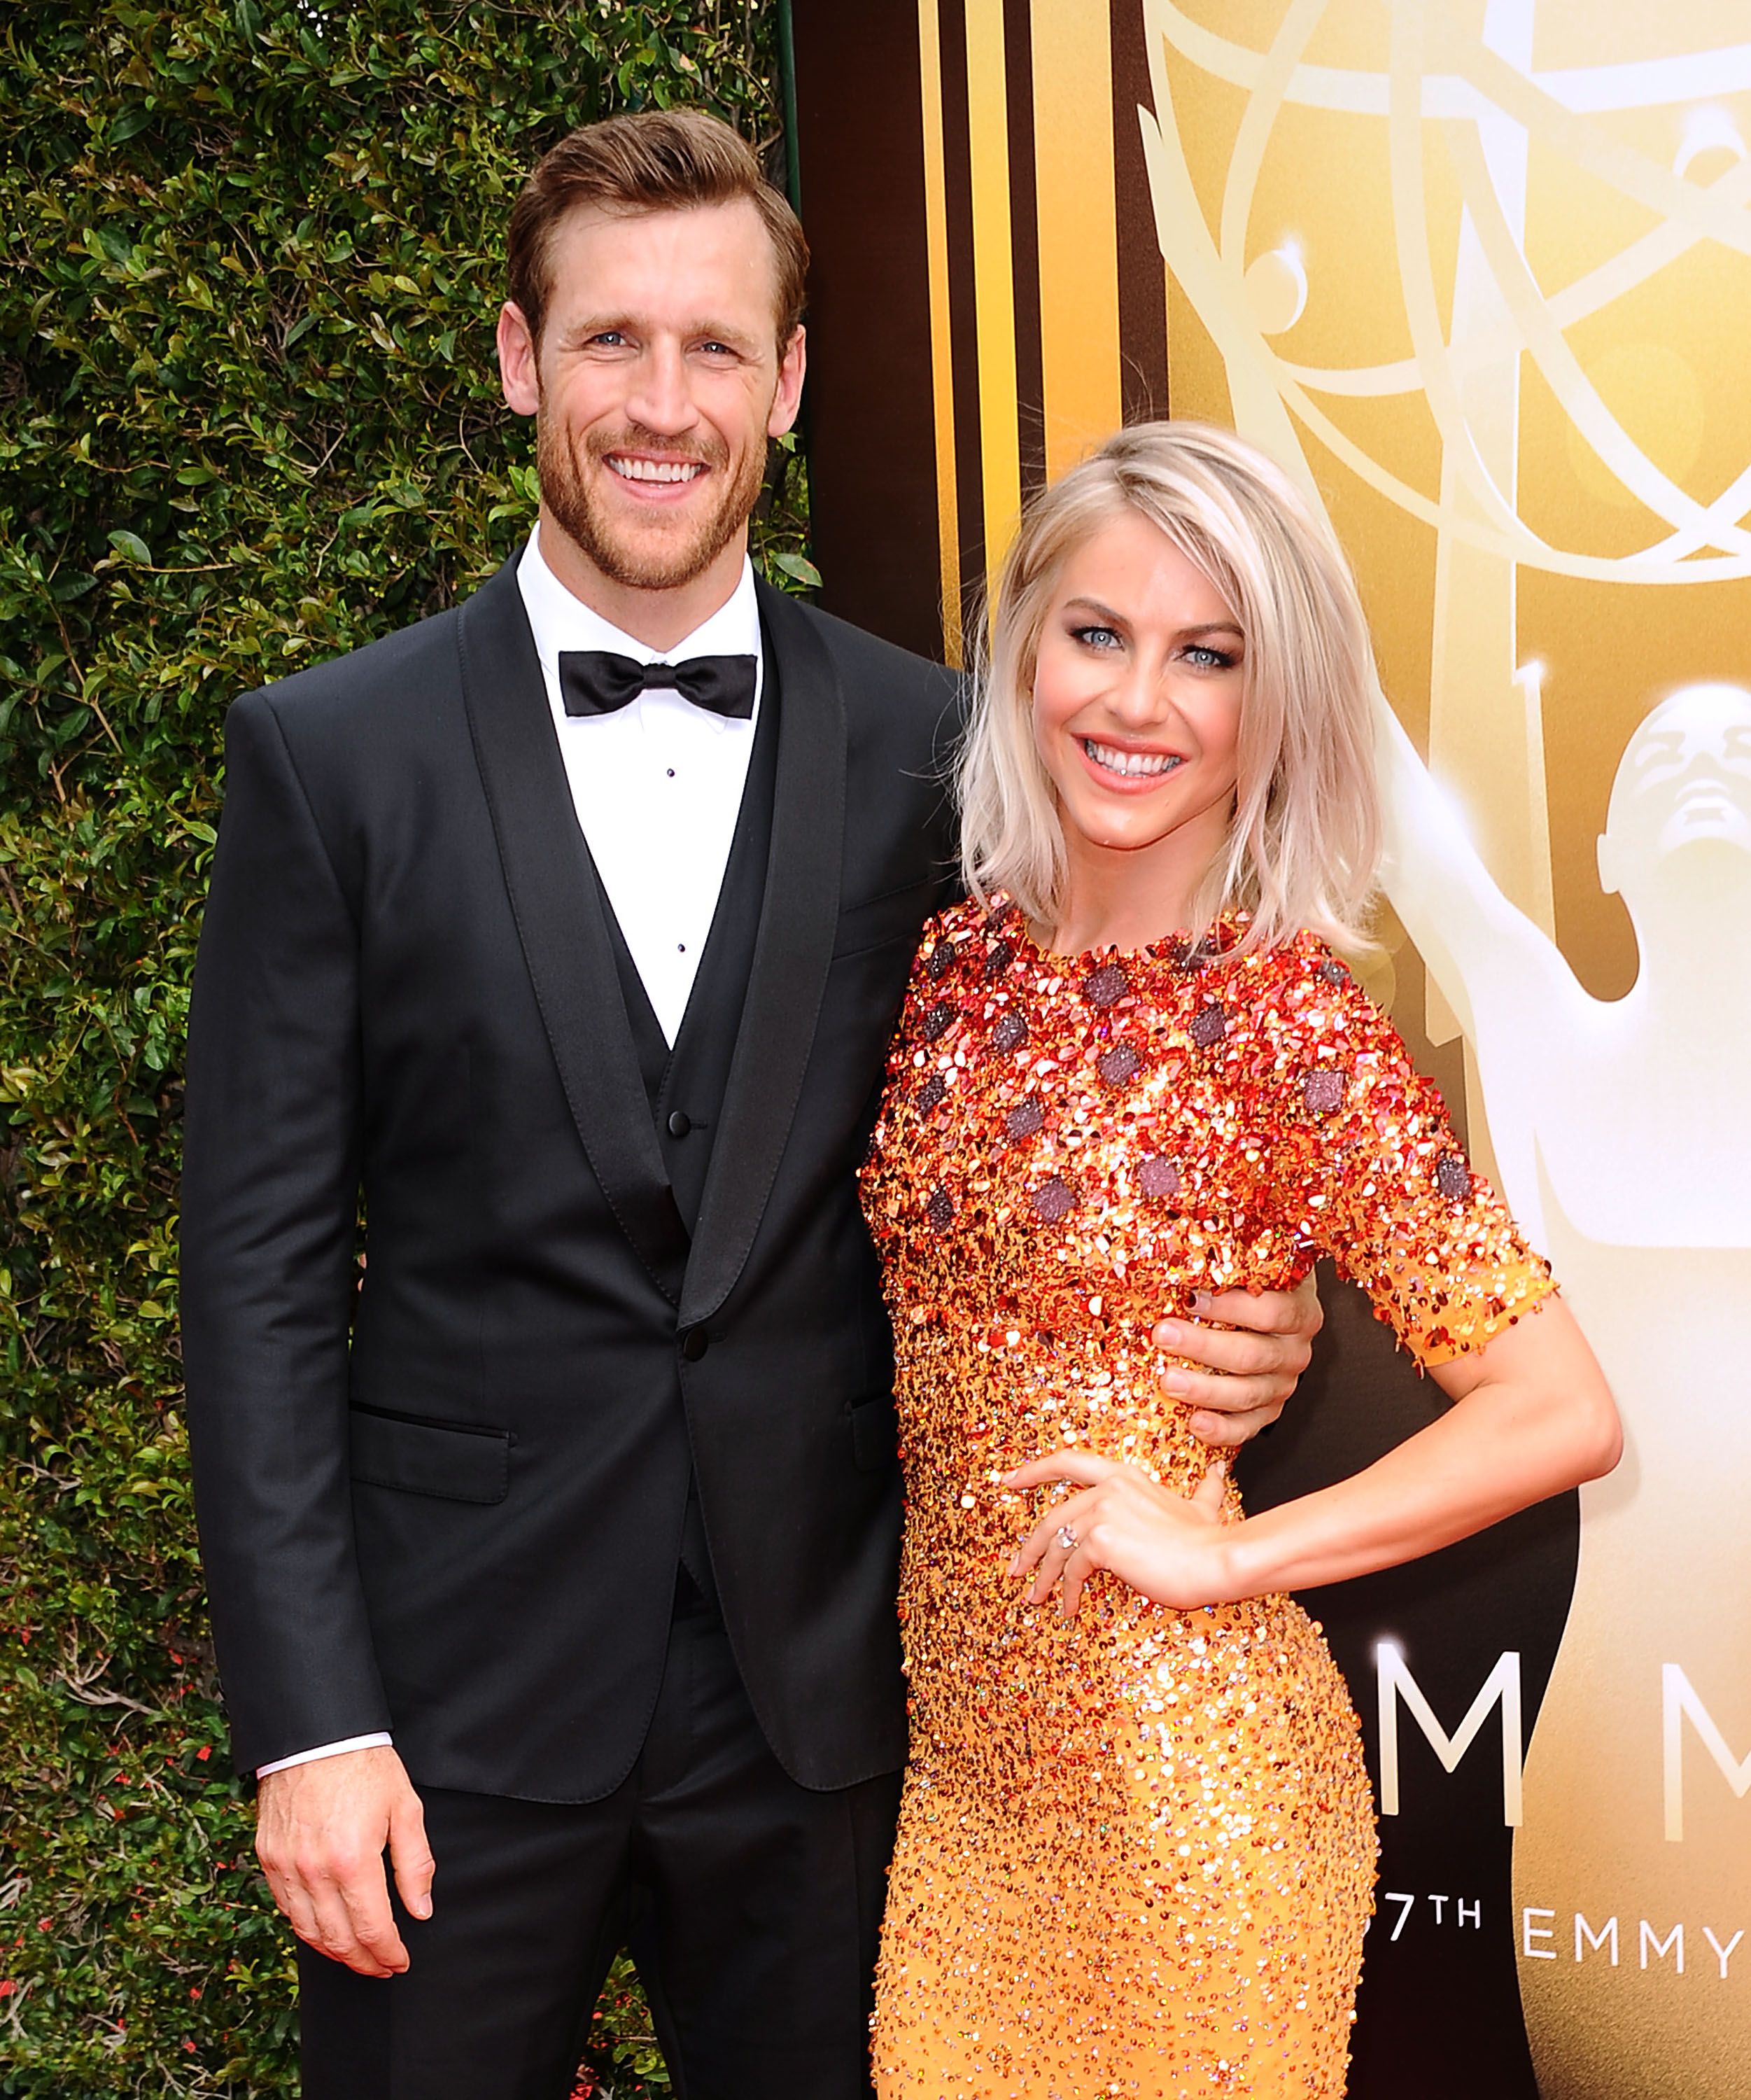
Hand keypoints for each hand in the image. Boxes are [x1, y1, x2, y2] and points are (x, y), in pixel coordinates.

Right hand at [255, 1745, 432, 1976]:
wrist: (317, 1735)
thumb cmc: (365, 1766)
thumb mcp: (405, 1808)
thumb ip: (415, 1864)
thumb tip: (420, 1910)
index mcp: (353, 1861)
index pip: (371, 1929)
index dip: (388, 1953)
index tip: (400, 1961)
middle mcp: (315, 1872)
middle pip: (338, 1940)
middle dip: (363, 1962)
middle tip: (381, 1967)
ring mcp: (286, 1867)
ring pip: (308, 1932)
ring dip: (334, 1952)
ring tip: (356, 1957)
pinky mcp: (269, 1858)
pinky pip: (286, 1908)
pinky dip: (306, 1929)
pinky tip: (324, 1931)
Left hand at [1004, 1451, 1234, 1614]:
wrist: (1218, 1560)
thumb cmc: (1210, 1538)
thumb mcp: (1203, 1503)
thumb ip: (1205, 1486)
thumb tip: (1218, 1468)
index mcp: (1123, 1474)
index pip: (1068, 1462)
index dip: (1034, 1470)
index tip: (1009, 1481)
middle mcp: (1107, 1488)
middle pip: (1052, 1517)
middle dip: (1030, 1546)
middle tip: (1017, 1568)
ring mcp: (1102, 1512)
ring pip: (1056, 1547)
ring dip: (1043, 1576)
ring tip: (1036, 1597)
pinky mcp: (1101, 1541)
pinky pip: (1071, 1571)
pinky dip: (1066, 1592)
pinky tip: (1069, 1609)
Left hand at [1153, 1270, 1322, 1448]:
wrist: (1269, 1313)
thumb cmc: (1250, 1285)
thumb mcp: (1248, 1265)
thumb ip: (1226, 1259)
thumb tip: (1179, 1248)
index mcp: (1299, 1310)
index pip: (1272, 1311)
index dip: (1230, 1307)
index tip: (1190, 1298)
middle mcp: (1296, 1350)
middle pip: (1254, 1354)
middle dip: (1204, 1346)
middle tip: (1164, 1335)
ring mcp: (1284, 1384)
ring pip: (1248, 1393)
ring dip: (1205, 1389)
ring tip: (1168, 1380)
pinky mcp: (1268, 1411)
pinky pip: (1248, 1427)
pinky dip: (1222, 1430)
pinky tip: (1195, 1424)